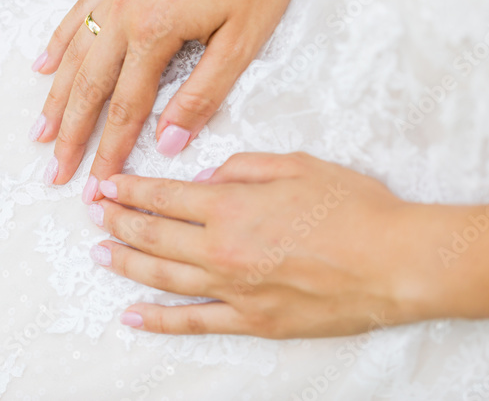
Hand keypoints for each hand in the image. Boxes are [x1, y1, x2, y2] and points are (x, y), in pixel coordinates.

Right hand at [28, 0, 316, 189]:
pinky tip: (45, 62)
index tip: (94, 186)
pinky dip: (61, 40)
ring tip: (40, 132)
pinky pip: (80, 11)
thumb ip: (202, 93)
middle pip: (90, 86)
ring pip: (77, 52)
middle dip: (72, 135)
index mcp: (156, 31)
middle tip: (56, 173)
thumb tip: (167, 141)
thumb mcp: (244, 40)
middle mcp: (126, 10)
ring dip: (57, 95)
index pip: (128, 108)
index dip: (110, 152)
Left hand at [83, 152, 443, 337]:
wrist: (393, 262)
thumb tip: (203, 179)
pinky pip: (194, 322)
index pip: (164, 196)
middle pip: (155, 235)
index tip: (107, 186)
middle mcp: (222, 249)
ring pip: (163, 277)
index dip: (130, 190)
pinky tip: (132, 314)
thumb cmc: (353, 207)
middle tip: (94, 213)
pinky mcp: (252, 321)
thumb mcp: (298, 165)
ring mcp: (234, 290)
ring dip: (127, 263)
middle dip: (118, 221)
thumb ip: (242, 167)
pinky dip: (158, 320)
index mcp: (232, 205)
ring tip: (100, 253)